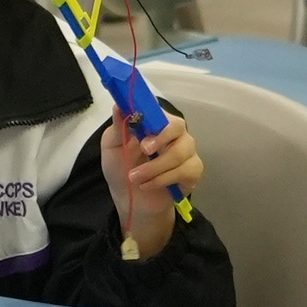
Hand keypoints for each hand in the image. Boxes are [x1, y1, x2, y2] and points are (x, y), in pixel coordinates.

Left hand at [106, 109, 202, 259]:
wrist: (130, 201)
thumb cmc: (122, 169)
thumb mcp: (112, 147)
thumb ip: (118, 127)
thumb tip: (118, 106)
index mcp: (155, 123)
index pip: (160, 111)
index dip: (153, 118)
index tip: (140, 131)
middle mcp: (175, 133)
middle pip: (178, 126)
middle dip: (160, 140)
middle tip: (143, 150)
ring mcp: (187, 151)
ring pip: (179, 153)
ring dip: (154, 167)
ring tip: (135, 178)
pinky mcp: (193, 170)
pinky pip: (185, 170)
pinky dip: (163, 179)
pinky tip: (147, 185)